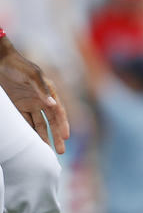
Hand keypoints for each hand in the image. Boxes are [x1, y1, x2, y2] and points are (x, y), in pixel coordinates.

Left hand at [0, 37, 68, 153]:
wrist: (0, 61)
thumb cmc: (18, 66)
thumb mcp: (32, 75)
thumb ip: (42, 89)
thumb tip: (52, 104)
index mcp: (49, 92)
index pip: (58, 111)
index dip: (63, 124)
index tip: (66, 137)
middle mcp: (41, 100)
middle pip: (51, 122)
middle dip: (56, 136)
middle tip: (60, 151)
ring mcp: (30, 104)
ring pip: (38, 125)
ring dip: (43, 137)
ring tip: (46, 151)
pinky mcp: (18, 107)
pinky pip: (25, 122)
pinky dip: (28, 133)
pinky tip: (30, 143)